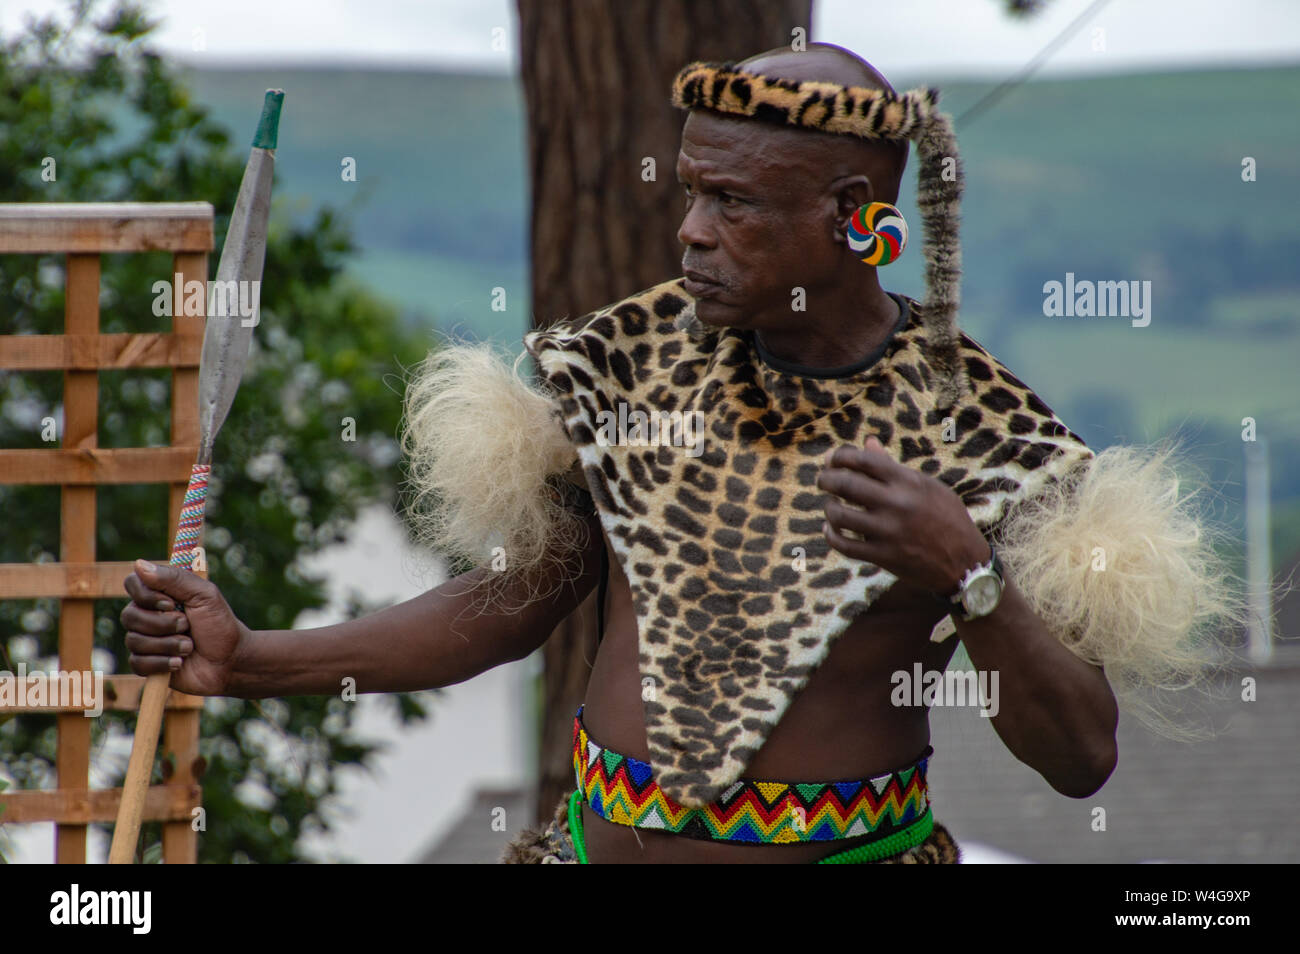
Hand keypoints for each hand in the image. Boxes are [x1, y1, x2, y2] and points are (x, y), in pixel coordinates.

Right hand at [121, 559, 248, 695]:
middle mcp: (148, 615)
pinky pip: (137, 663)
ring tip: (189, 646)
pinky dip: (162, 663)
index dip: (146, 595)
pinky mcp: (146, 664)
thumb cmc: (219, 624)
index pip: (132, 583)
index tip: (171, 603)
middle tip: (188, 626)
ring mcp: (145, 640)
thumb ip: (174, 579)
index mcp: (160, 594)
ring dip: (168, 644)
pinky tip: (179, 661)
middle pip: (130, 616)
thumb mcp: (204, 595)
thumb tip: (139, 565)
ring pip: (134, 641)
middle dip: (163, 624)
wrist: (230, 660)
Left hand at [816, 436, 990, 593]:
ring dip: (828, 508)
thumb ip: (893, 467)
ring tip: (831, 505)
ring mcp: (889, 532)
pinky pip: (845, 545)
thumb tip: (868, 442)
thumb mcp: (927, 487)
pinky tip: (831, 529)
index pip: (863, 460)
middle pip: (846, 484)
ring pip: (839, 515)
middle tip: (823, 479)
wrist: (965, 562)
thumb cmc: (947, 518)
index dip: (840, 457)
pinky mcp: (883, 556)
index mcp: (908, 482)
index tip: (832, 459)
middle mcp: (897, 504)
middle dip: (826, 479)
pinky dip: (832, 535)